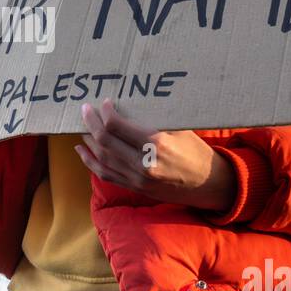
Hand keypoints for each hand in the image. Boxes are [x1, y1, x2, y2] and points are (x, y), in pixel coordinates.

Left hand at [75, 98, 235, 211]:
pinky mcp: (135, 188)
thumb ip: (152, 120)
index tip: (104, 103)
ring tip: (82, 126)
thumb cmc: (195, 150)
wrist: (207, 183)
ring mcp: (137, 179)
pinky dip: (90, 161)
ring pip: (101, 158)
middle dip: (91, 123)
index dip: (105, 112)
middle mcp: (143, 163)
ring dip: (88, 140)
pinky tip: (82, 150)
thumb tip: (129, 102)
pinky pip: (105, 174)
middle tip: (85, 110)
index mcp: (155, 144)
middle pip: (105, 141)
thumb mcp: (179, 128)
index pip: (116, 126)